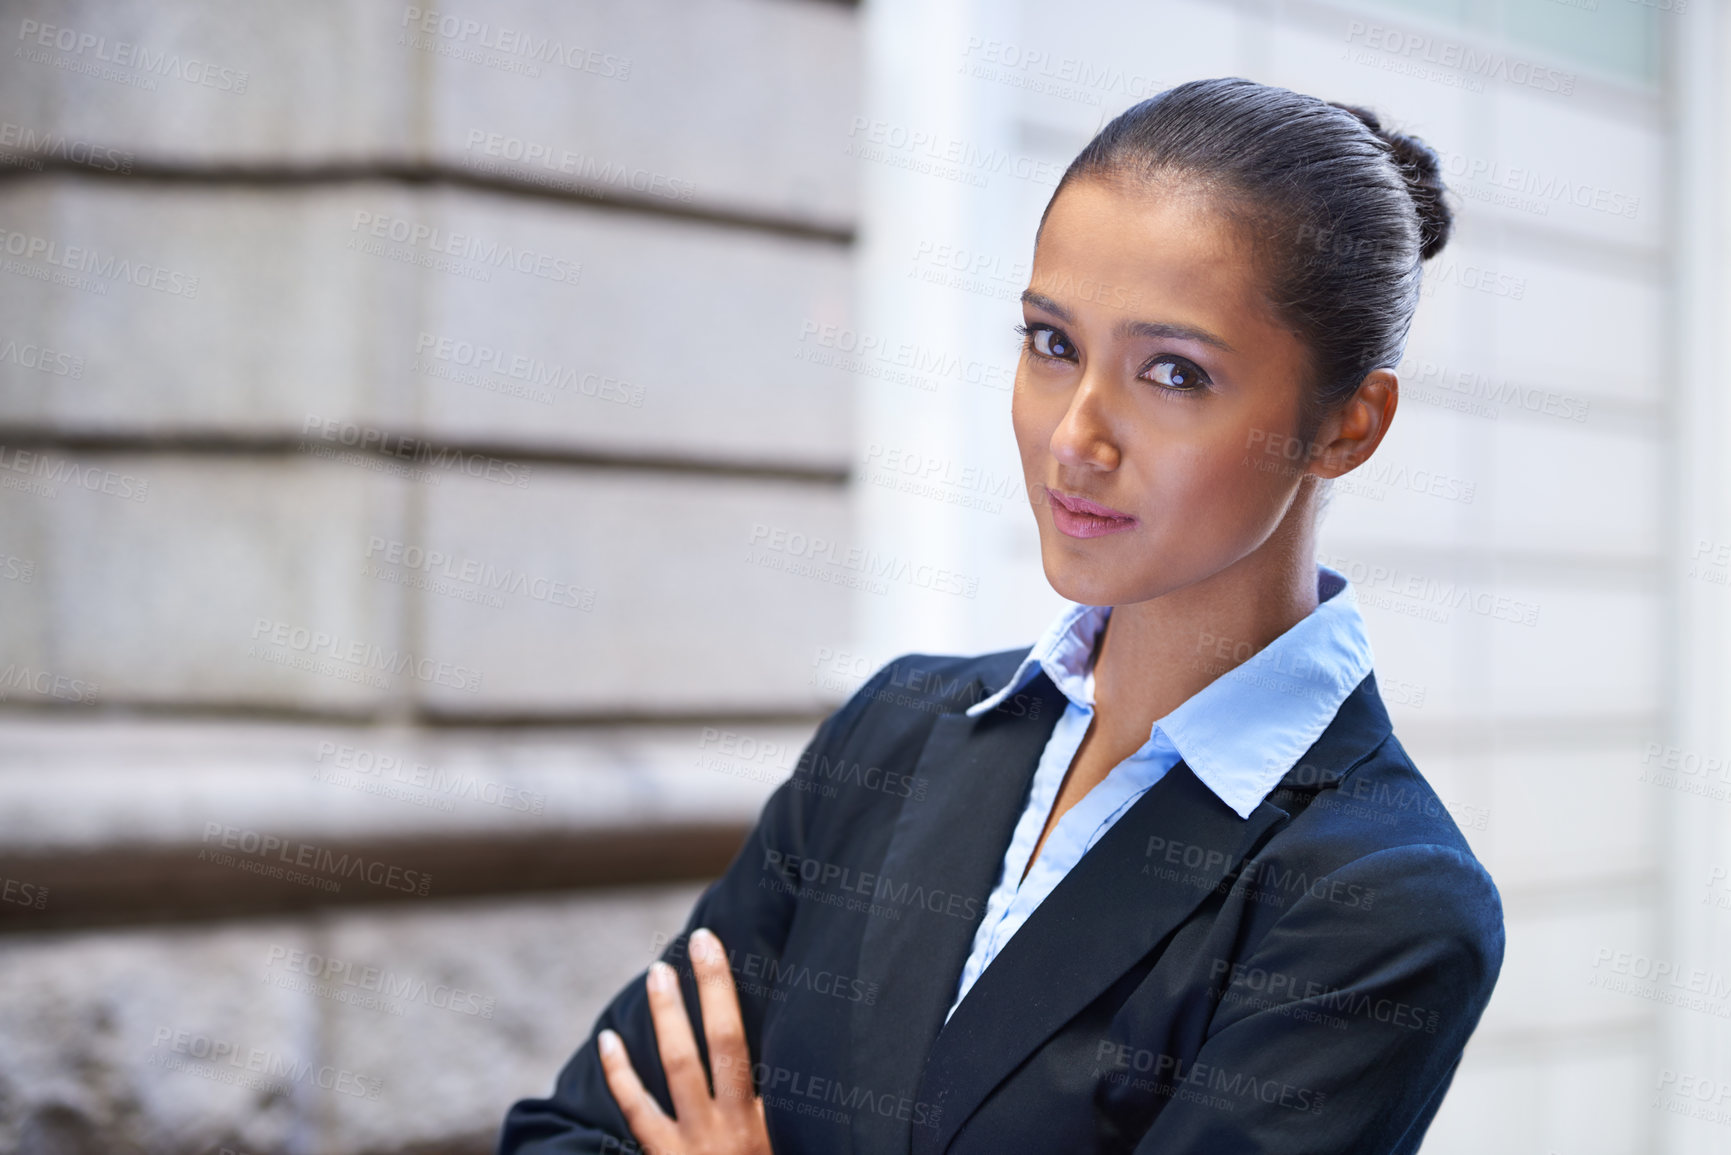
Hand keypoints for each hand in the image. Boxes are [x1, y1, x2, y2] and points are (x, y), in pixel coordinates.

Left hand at [598, 927, 772, 1154]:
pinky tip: (606, 1042)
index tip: (713, 946)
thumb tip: (788, 1059)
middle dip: (709, 988)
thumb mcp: (790, 1142)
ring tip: (658, 973)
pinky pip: (636, 1112)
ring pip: (676, 1067)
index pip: (747, 1043)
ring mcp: (691, 1142)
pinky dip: (619, 1075)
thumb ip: (785, 1110)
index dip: (725, 990)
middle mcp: (729, 1124)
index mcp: (765, 1119)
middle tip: (695, 941)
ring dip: (667, 1017)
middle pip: (719, 1042)